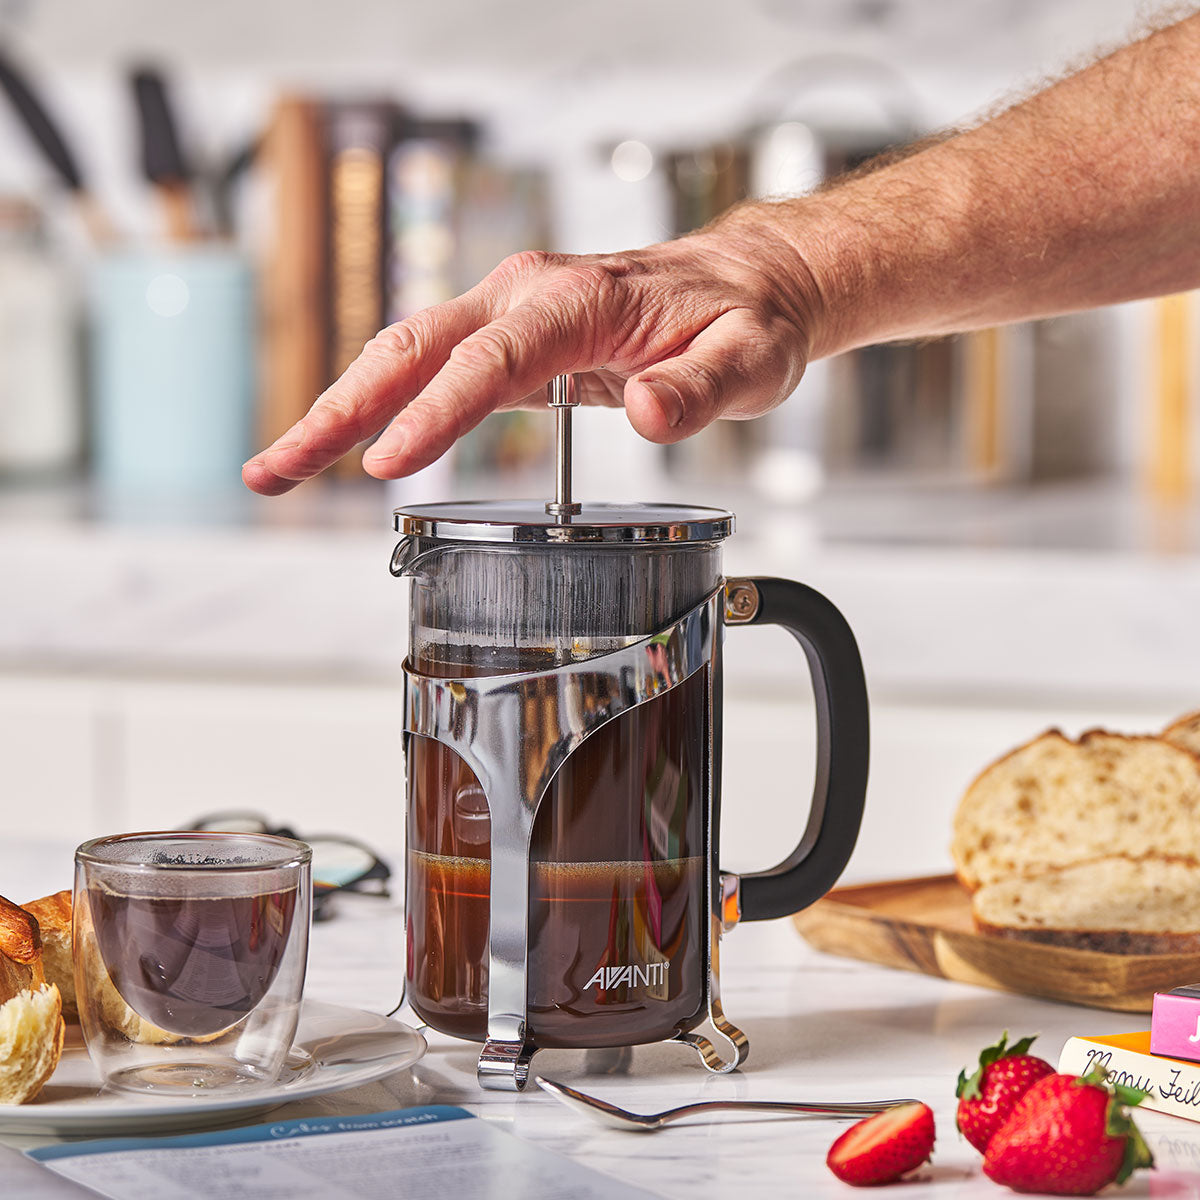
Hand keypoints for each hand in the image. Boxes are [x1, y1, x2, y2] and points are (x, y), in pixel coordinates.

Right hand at [242, 205, 824, 493]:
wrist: (745, 283)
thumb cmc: (744, 319)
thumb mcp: (749, 360)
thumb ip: (701, 389)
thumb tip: (648, 413)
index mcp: (577, 302)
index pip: (489, 360)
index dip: (434, 412)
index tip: (385, 462)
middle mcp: (527, 295)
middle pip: (413, 349)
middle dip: (338, 411)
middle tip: (274, 469)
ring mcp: (509, 309)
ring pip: (402, 352)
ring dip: (335, 409)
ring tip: (275, 467)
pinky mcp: (506, 332)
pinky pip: (425, 362)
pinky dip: (375, 401)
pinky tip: (340, 440)